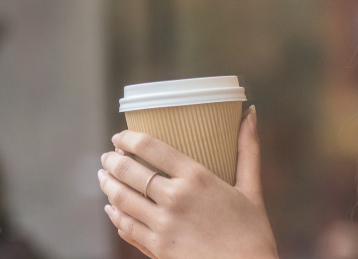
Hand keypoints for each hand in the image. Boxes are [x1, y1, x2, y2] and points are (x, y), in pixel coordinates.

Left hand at [98, 105, 277, 258]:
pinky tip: (112, 208)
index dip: (129, 138)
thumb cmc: (253, 231)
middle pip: (129, 172)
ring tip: (104, 176)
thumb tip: (250, 113)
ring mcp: (162, 225)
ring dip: (107, 184)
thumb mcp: (252, 188)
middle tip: (108, 156)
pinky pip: (125, 226)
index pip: (152, 148)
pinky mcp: (156, 247)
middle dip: (112, 161)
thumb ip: (248, 149)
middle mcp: (175, 198)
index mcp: (198, 178)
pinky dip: (114, 214)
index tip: (121, 136)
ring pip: (121, 198)